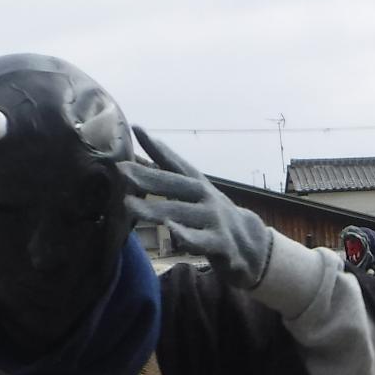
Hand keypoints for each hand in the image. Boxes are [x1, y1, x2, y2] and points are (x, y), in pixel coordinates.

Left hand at [123, 126, 274, 287]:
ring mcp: (214, 220)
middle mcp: (206, 198)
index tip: (137, 128)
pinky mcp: (220, 244)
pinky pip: (201, 240)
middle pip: (175, 185)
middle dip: (148, 178)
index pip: (177, 163)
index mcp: (198, 184)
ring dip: (154, 208)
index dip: (158, 147)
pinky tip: (171, 231)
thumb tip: (139, 150)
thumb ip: (170, 174)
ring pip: (181, 213)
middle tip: (121, 170)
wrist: (253, 246)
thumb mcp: (196, 193)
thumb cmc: (214, 216)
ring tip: (128, 204)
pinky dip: (186, 236)